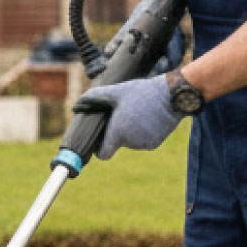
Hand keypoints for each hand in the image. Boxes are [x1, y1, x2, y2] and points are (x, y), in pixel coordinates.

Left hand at [70, 76, 185, 159]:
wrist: (172, 96)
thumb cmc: (141, 92)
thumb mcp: (116, 92)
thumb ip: (94, 98)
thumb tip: (74, 106)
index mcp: (118, 132)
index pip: (103, 154)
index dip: (99, 149)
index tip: (100, 140)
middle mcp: (130, 143)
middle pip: (117, 144)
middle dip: (117, 133)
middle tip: (123, 115)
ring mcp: (143, 145)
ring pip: (130, 143)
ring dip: (130, 133)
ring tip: (137, 114)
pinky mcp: (154, 144)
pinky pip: (142, 142)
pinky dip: (142, 134)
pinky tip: (147, 119)